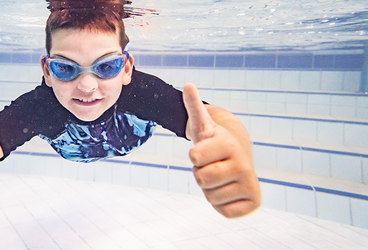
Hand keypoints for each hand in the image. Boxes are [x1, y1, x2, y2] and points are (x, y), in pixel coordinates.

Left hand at [183, 83, 260, 217]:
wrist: (238, 161)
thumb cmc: (215, 145)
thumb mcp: (203, 127)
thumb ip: (194, 108)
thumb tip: (187, 85)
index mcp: (229, 144)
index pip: (194, 156)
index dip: (195, 156)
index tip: (205, 151)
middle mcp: (244, 164)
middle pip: (201, 179)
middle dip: (200, 175)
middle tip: (212, 166)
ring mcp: (250, 184)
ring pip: (210, 196)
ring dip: (210, 190)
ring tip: (220, 178)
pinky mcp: (253, 203)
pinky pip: (224, 211)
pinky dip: (221, 205)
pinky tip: (229, 191)